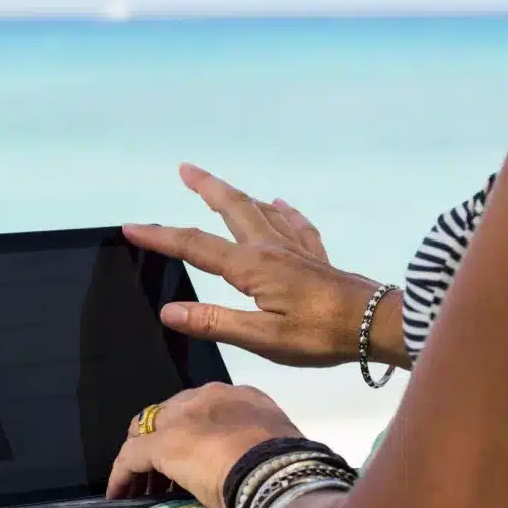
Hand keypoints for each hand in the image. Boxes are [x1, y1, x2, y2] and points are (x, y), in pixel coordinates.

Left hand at [107, 383, 302, 507]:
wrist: (277, 473)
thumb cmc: (286, 468)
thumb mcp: (276, 448)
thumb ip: (258, 449)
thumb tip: (255, 469)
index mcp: (240, 397)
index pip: (201, 410)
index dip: (191, 434)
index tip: (191, 462)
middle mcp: (207, 397)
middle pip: (168, 417)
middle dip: (161, 444)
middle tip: (160, 477)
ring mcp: (182, 418)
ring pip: (147, 435)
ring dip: (143, 463)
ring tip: (142, 490)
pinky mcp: (161, 443)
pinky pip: (130, 457)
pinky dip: (122, 477)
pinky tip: (118, 495)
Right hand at [123, 164, 405, 368]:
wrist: (376, 324)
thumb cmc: (320, 335)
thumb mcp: (262, 338)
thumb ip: (215, 321)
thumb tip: (169, 311)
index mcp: (252, 267)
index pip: (195, 247)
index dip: (160, 236)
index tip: (130, 227)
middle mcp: (271, 248)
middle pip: (231, 208)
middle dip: (205, 188)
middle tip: (184, 168)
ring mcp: (297, 248)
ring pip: (260, 210)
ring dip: (235, 194)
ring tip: (218, 185)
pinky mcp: (318, 256)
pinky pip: (296, 224)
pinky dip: (283, 211)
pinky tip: (280, 203)